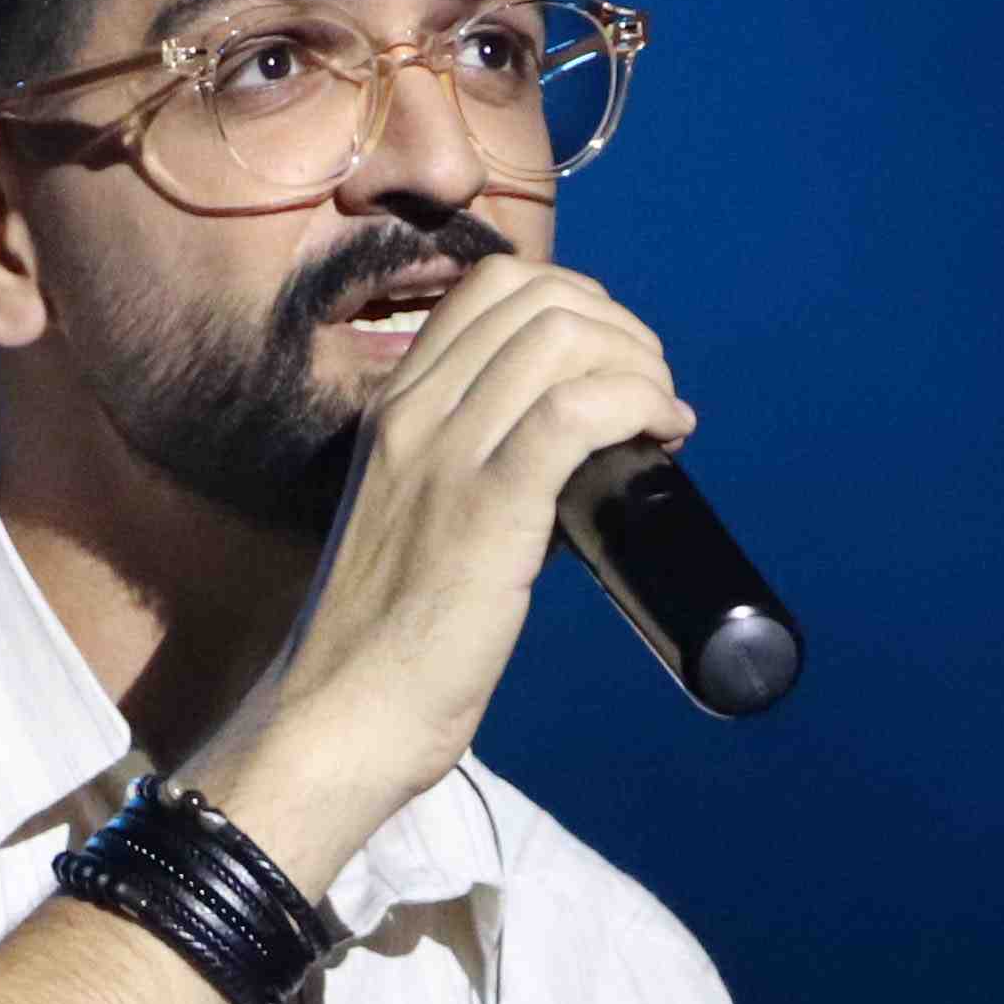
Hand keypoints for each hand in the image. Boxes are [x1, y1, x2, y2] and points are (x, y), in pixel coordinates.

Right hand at [185, 259, 690, 884]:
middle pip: (541, 298)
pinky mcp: (486, 509)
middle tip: (650, 397)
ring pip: (564, 339)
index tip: (615, 369)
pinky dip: (639, 405)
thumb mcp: (413, 516)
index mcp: (394, 405)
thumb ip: (466, 467)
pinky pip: (577, 411)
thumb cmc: (387, 640)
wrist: (341, 716)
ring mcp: (445, 455)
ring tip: (660, 421)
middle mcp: (414, 412)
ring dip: (639, 367)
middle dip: (622, 332)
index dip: (579, 306)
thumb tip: (563, 451)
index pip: (495, 287)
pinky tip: (662, 438)